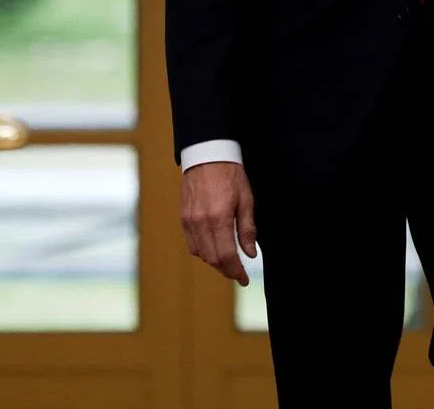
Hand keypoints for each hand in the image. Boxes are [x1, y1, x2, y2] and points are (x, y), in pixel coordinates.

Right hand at [180, 161, 257, 284]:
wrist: (207, 154)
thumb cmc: (229, 174)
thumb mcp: (246, 199)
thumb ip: (247, 229)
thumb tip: (250, 253)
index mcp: (219, 218)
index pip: (227, 256)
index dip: (236, 272)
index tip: (244, 279)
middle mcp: (201, 222)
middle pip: (212, 259)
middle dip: (226, 270)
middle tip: (238, 272)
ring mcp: (189, 221)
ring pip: (200, 253)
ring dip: (214, 261)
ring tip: (227, 260)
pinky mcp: (183, 217)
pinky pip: (191, 243)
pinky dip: (202, 251)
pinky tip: (212, 247)